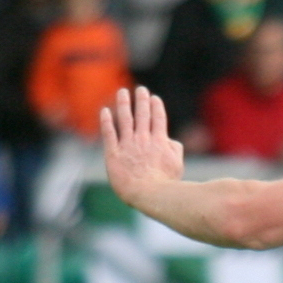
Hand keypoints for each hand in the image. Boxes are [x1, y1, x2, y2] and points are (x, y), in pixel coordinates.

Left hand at [98, 86, 183, 209]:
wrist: (148, 192)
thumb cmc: (165, 183)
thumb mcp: (177, 164)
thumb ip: (174, 149)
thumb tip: (169, 140)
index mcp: (159, 141)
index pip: (158, 119)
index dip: (156, 107)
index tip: (154, 98)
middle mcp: (143, 139)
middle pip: (142, 114)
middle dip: (141, 100)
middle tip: (140, 89)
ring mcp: (127, 145)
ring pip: (125, 119)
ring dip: (124, 104)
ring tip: (122, 92)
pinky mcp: (113, 153)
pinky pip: (109, 133)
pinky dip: (106, 121)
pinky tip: (104, 111)